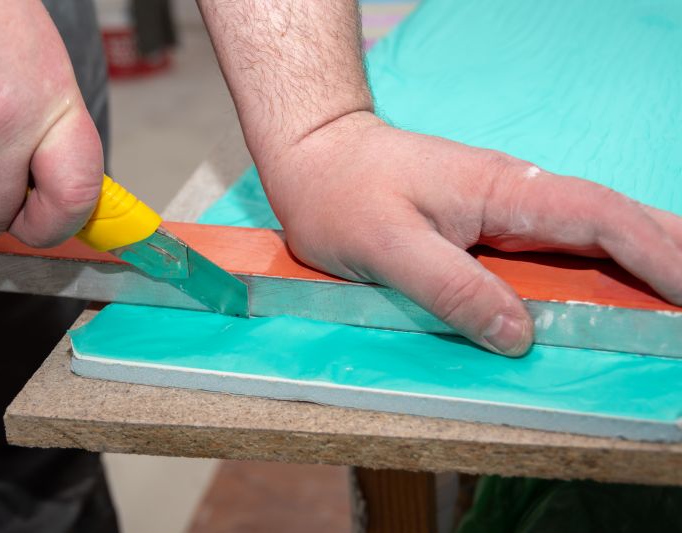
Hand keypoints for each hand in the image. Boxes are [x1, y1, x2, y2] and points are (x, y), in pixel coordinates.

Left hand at [261, 111, 681, 355]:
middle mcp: (515, 195)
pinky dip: (600, 264)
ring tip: (677, 296)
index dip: (656, 254)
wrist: (316, 160)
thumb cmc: (342, 197)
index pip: (599, 218)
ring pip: (593, 230)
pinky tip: (617, 285)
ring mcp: (504, 207)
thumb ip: (451, 289)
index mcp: (502, 192)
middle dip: (668, 254)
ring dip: (643, 258)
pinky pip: (557, 245)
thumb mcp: (387, 248)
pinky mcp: (488, 223)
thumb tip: (518, 337)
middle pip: (613, 219)